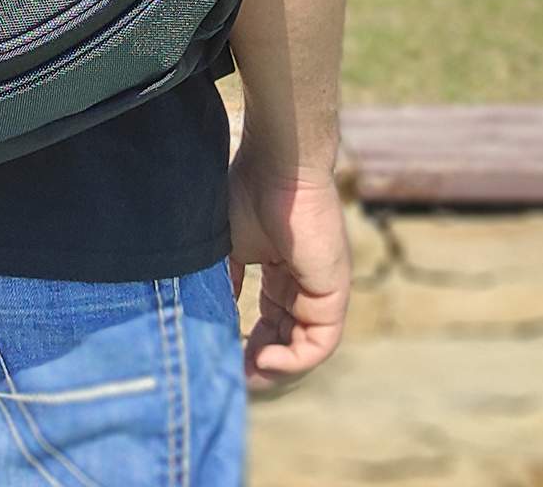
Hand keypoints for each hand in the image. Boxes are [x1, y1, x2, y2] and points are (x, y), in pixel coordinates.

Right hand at [225, 145, 350, 389]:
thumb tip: (207, 315)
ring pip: (304, 346)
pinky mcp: (334, 293)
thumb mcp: (227, 244)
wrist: (277, 165)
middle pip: (287, 338)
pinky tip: (265, 361)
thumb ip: (223, 280)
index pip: (271, 320)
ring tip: (246, 375)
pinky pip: (319, 342)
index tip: (223, 358)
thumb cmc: (248, 191)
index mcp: (281, 270)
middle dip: (260, 363)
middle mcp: (305, 283)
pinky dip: (293, 360)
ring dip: (276, 368)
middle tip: (234, 378)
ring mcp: (322, 289)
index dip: (249, 344)